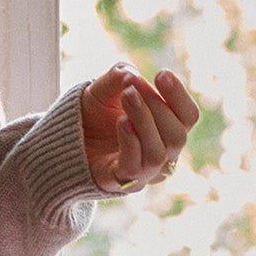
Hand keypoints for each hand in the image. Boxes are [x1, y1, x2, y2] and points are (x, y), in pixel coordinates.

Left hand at [80, 63, 198, 195]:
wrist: (67, 138)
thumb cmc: (94, 114)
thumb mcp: (104, 89)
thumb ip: (119, 77)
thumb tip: (129, 73)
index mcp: (167, 129)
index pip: (188, 117)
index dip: (179, 95)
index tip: (161, 74)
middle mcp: (163, 154)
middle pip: (177, 135)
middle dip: (156, 106)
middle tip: (132, 87)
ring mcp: (144, 171)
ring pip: (158, 153)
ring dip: (144, 120)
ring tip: (127, 96)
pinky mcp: (121, 181)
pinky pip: (135, 166)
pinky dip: (131, 141)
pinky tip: (121, 121)